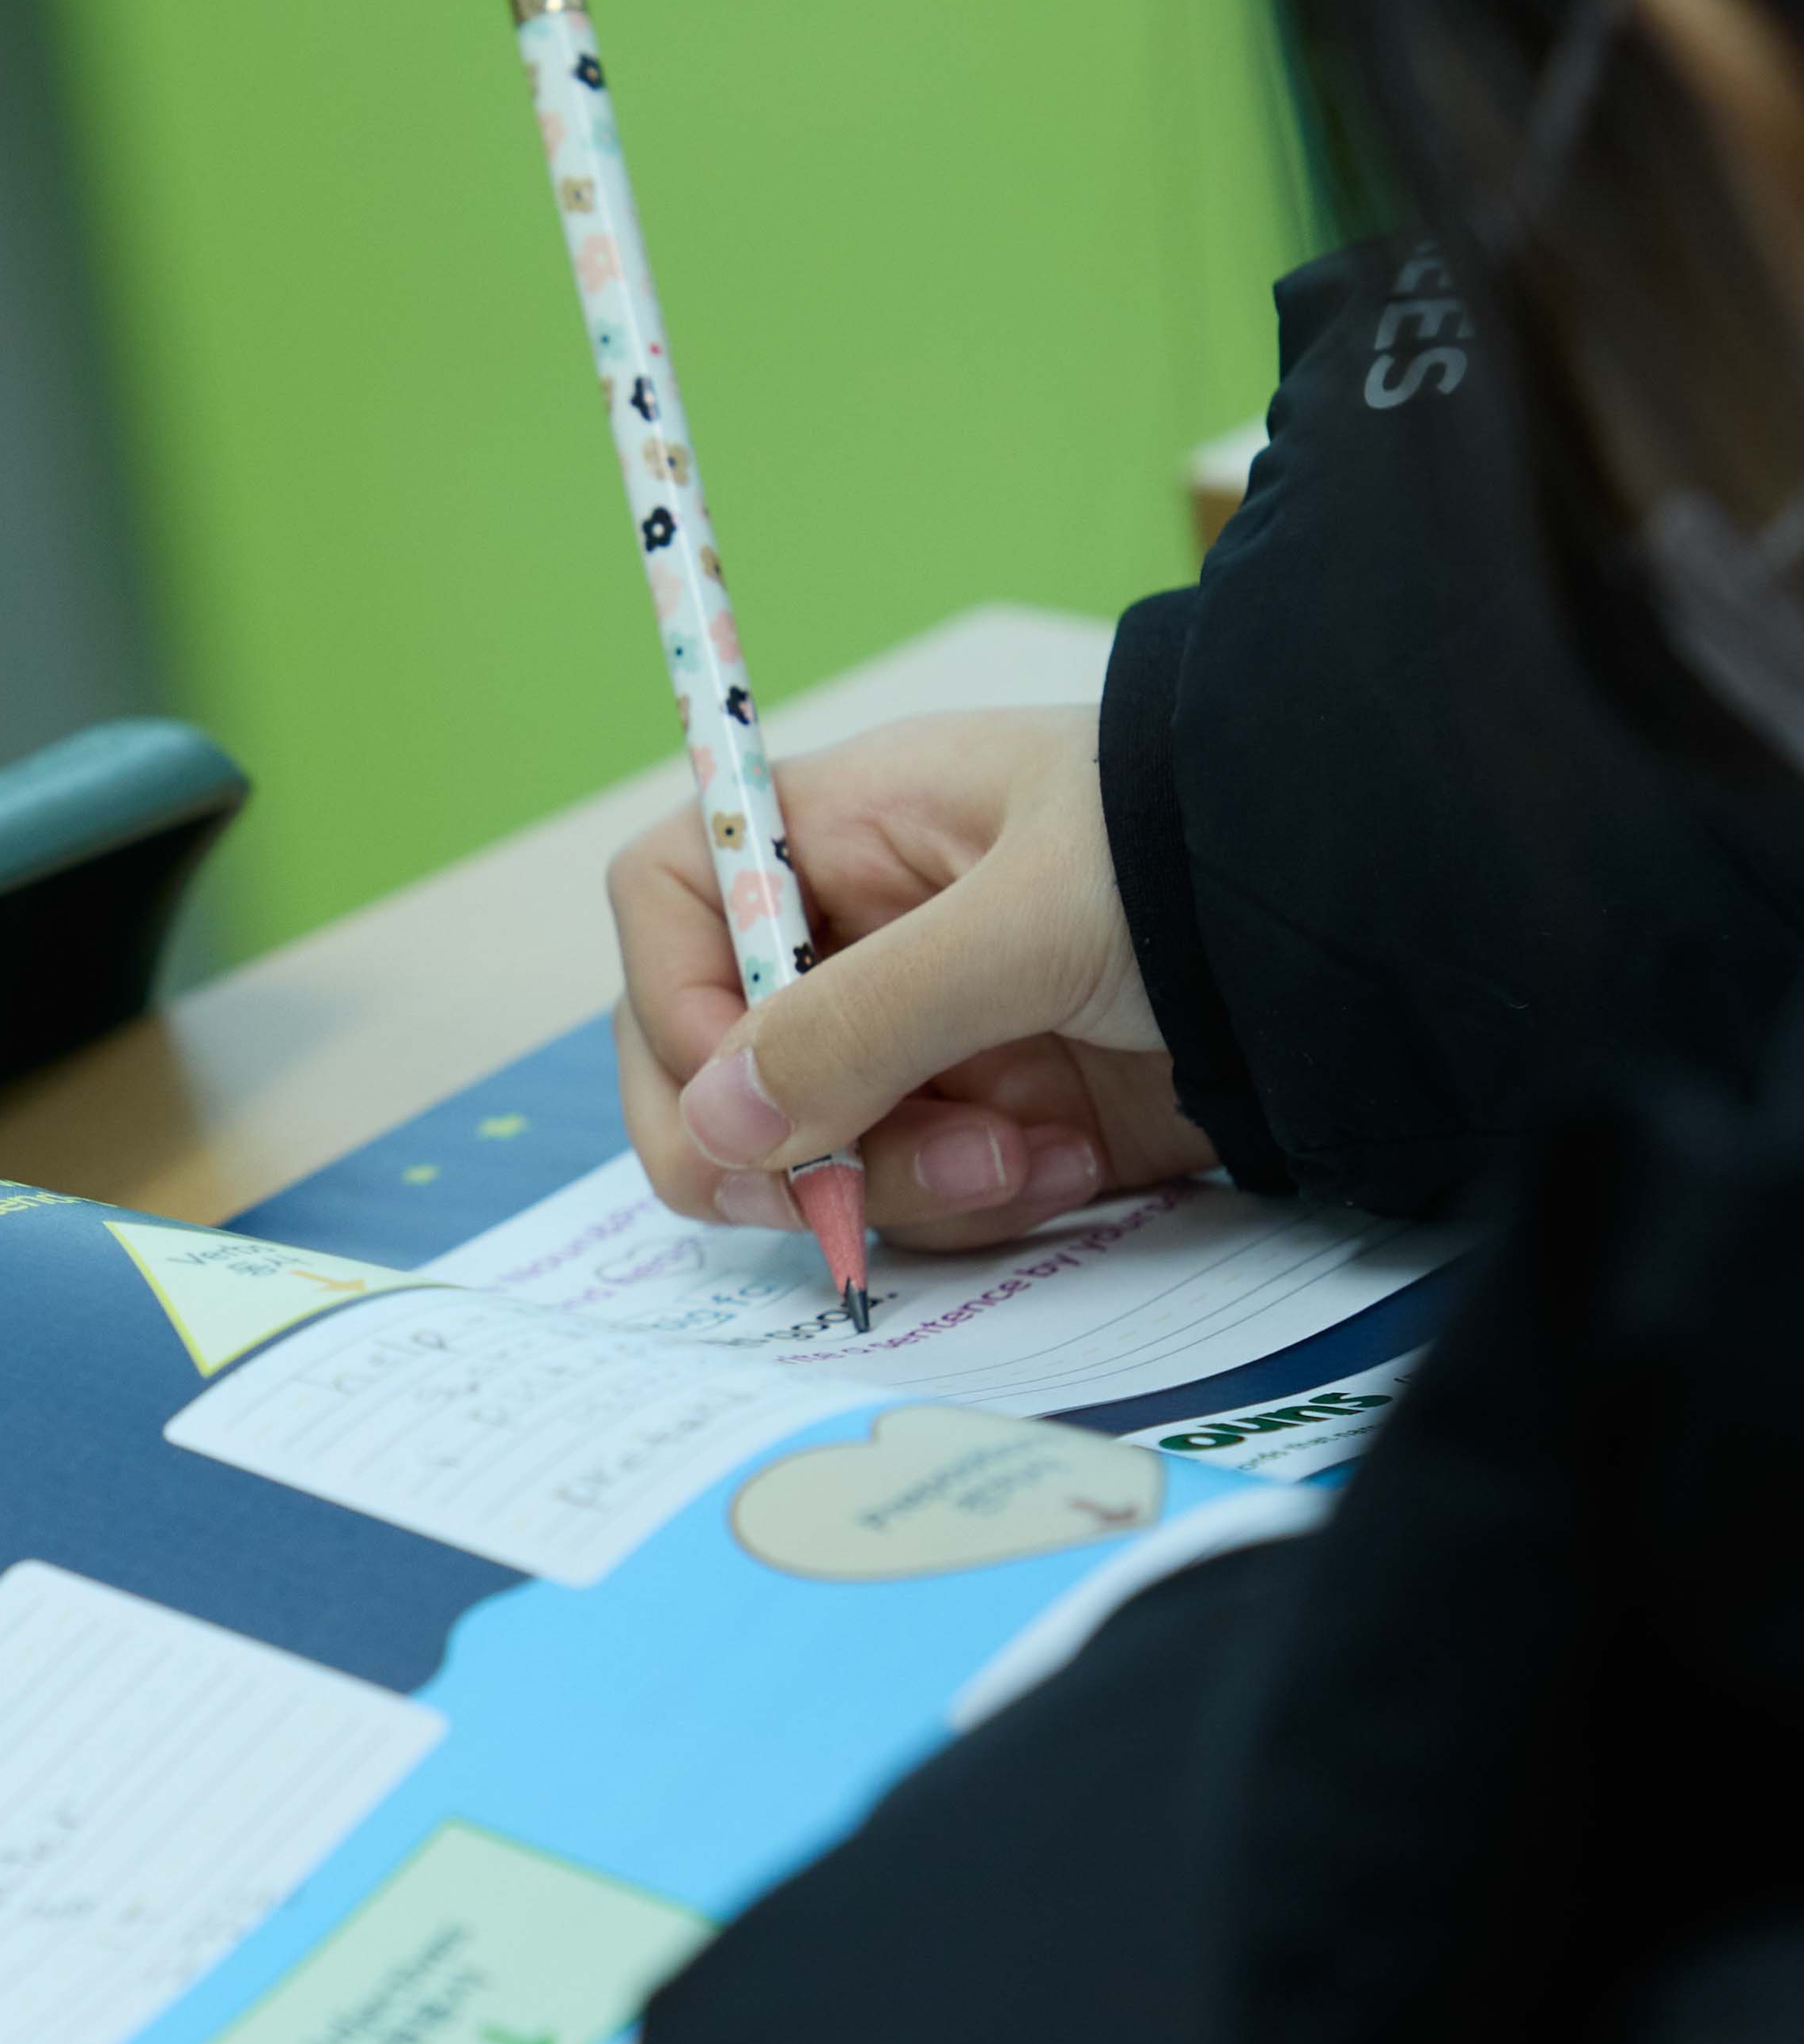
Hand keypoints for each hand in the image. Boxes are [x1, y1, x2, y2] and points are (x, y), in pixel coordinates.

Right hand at [610, 706, 1210, 1248]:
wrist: (1368, 936)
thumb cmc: (1191, 854)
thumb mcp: (1025, 922)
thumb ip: (865, 1021)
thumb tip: (721, 1128)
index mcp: (837, 834)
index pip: (675, 905)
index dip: (676, 1002)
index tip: (748, 1087)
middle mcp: (853, 938)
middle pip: (708, 1063)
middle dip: (780, 1144)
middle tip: (845, 1190)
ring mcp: (916, 1041)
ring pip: (809, 1157)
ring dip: (903, 1184)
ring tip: (1029, 1157)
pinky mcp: (986, 1125)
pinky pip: (915, 1205)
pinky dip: (981, 1209)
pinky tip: (1069, 1170)